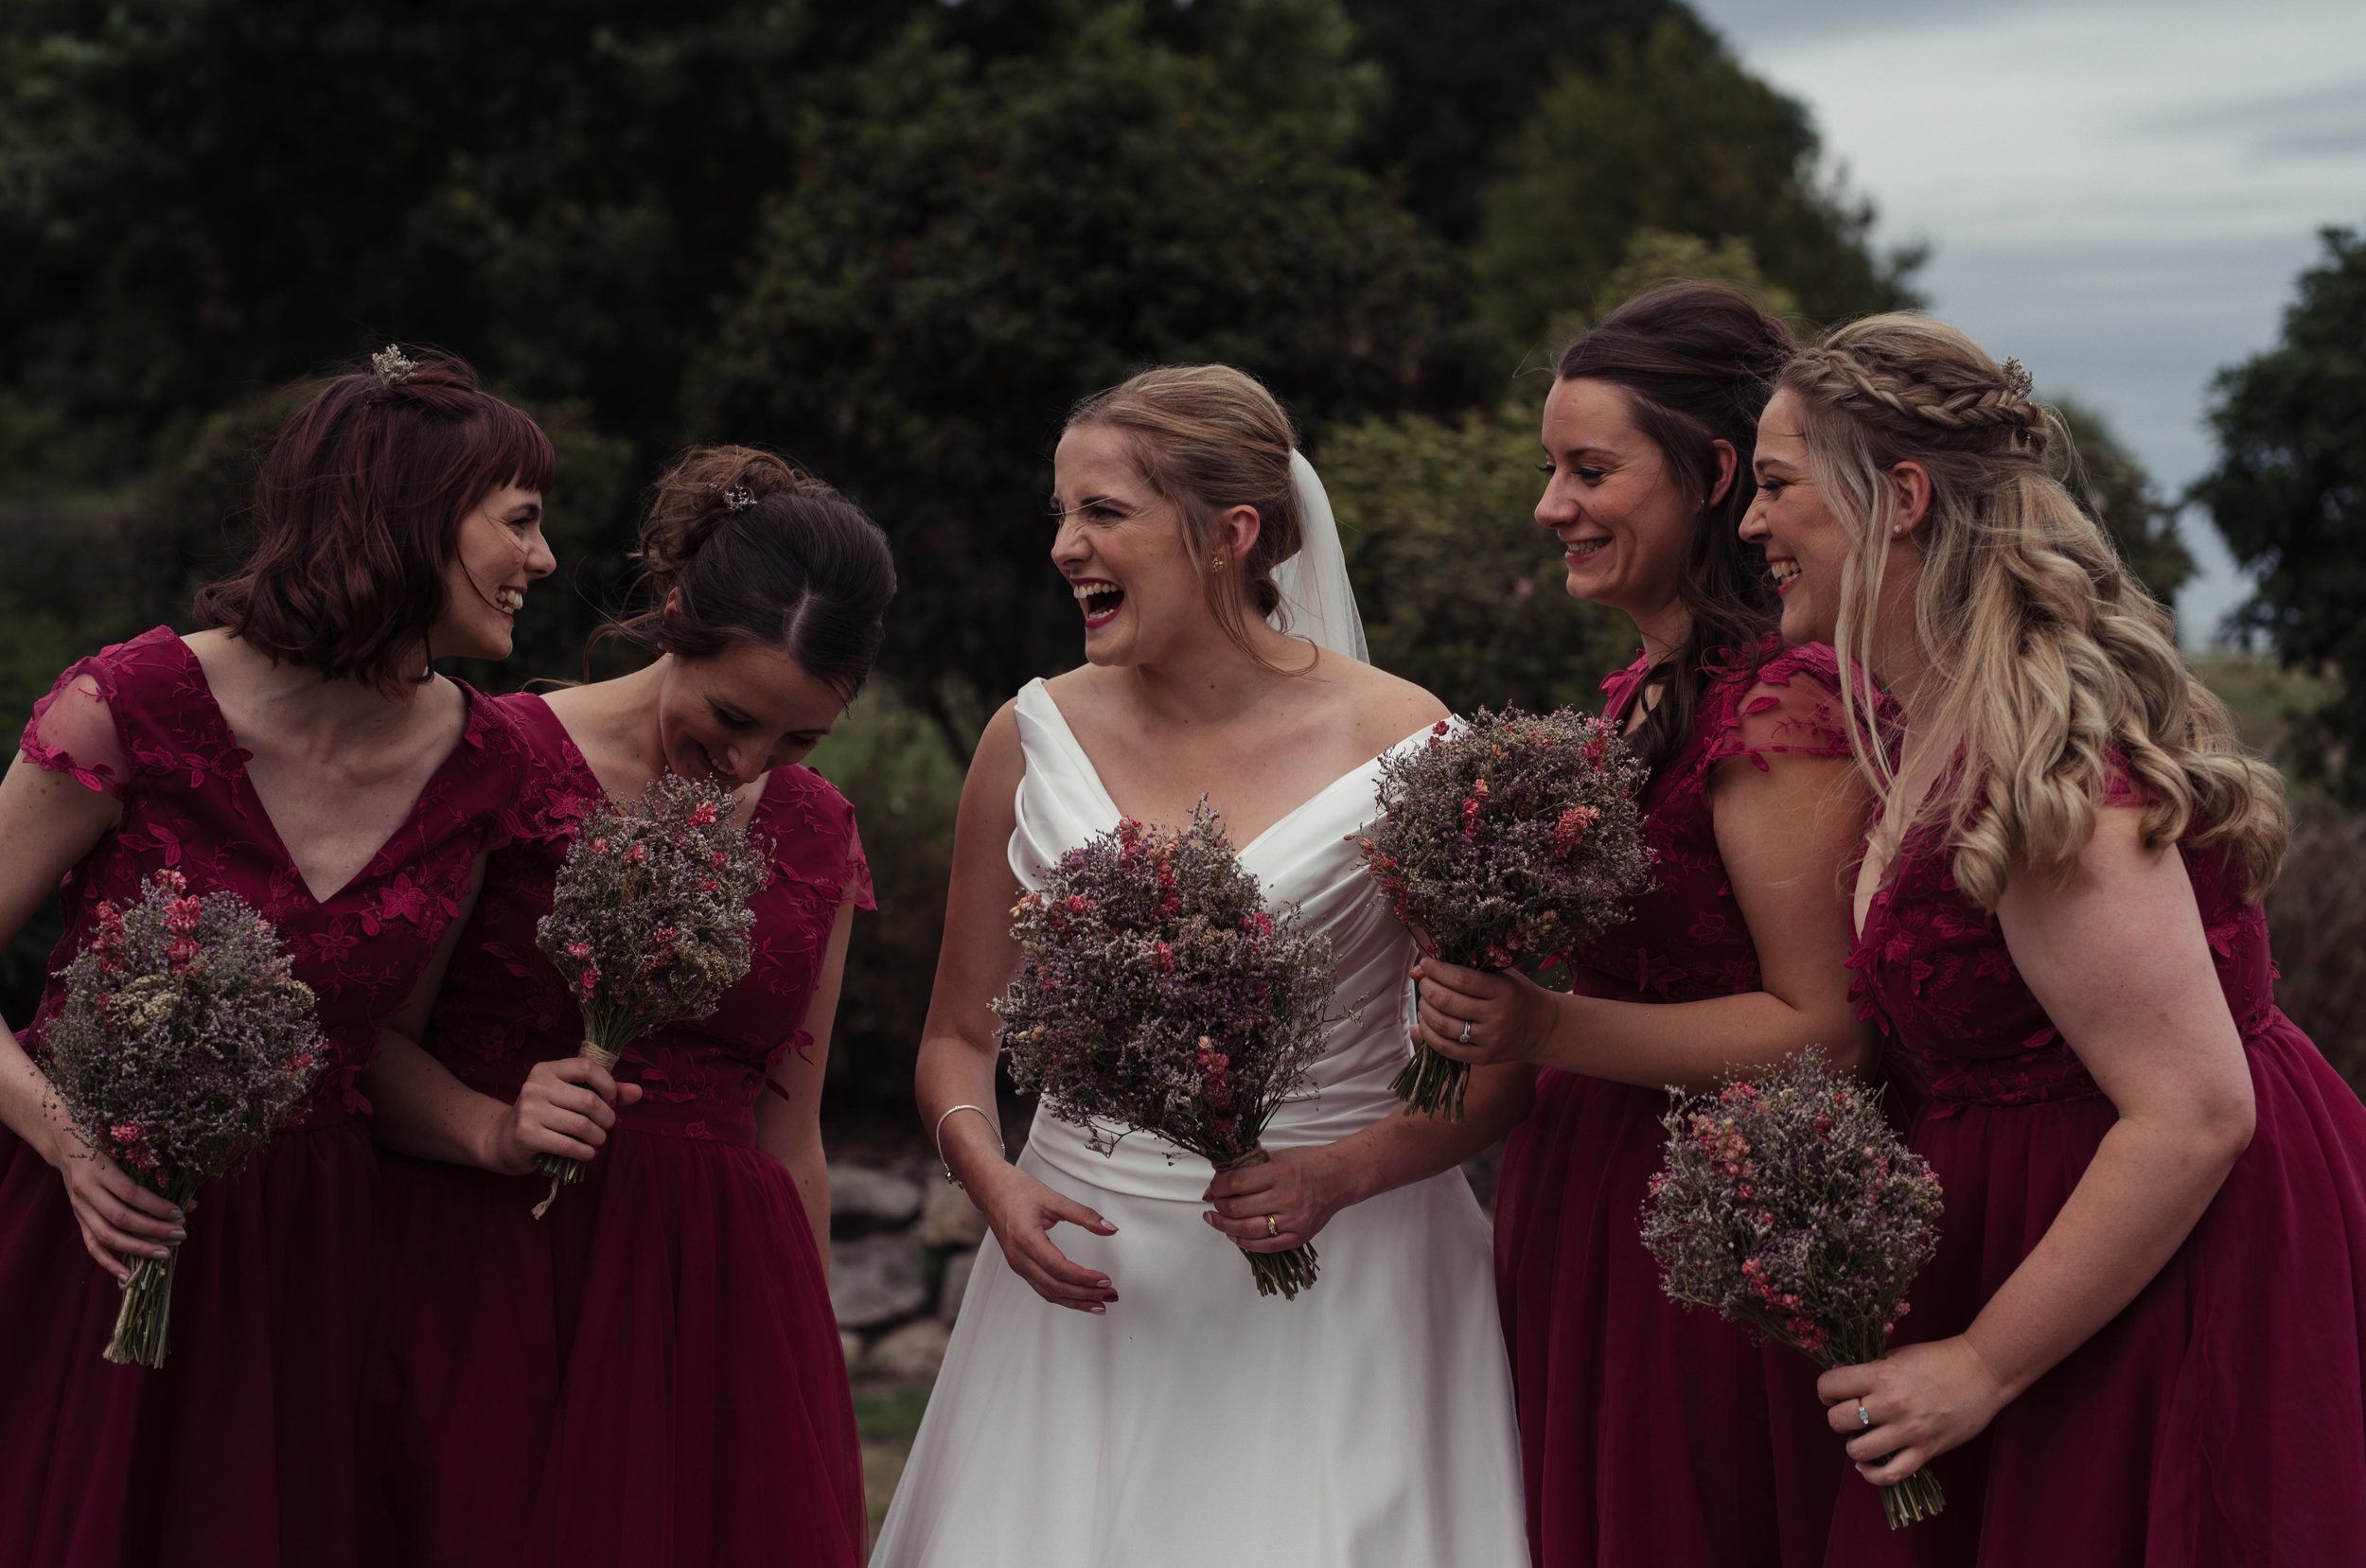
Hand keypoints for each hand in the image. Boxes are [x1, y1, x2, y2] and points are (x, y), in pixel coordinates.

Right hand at [42, 1118, 184, 1280]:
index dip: (156, 1206)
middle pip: (120, 1217)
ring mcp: (79, 1207)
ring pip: (106, 1236)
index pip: (130, 1193)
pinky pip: (92, 1246)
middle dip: (153, 1230)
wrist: (67, 1144)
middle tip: (182, 1235)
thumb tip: (191, 1201)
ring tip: (166, 1254)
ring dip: (137, 1248)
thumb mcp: (129, 1148)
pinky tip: (128, 1276)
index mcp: (99, 1168)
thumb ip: (157, 1171)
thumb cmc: (108, 1141)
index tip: (182, 1213)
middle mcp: (86, 1190)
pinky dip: (109, 1263)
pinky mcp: (79, 1219)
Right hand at [484, 1056, 644, 1174]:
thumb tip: (638, 1091)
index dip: (608, 1084)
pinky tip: (587, 1153)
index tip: (612, 1099)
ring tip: (597, 1140)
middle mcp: (535, 1086)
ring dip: (598, 1137)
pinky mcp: (526, 1135)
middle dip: (607, 1118)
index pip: (586, 1067)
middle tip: (606, 1126)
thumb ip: (605, 1092)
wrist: (505, 1138)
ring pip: (581, 1126)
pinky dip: (585, 1152)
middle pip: (588, 1101)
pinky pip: (569, 1145)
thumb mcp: (570, 1096)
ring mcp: (529, 1110)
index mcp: (546, 1070)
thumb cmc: (546, 1114)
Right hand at [974, 1162, 1119, 1313]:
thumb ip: (1084, 1215)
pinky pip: (1042, 1288)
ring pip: (1048, 1292)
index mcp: (1026, 1239)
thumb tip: (1109, 1228)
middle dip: (1084, 1295)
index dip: (1084, 1278)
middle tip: (1108, 1295)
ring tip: (1098, 1304)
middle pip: (1055, 1286)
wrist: (992, 1190)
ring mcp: (1017, 1264)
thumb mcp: (1054, 1199)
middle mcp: (1019, 1257)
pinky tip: (1078, 1297)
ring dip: (1075, 1301)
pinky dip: (1063, 1296)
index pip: (1059, 1268)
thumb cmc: (1017, 1191)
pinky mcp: (1020, 1266)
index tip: (1104, 1280)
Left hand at [1201, 1145, 1358, 1252]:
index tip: (1213, 1188)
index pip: (1235, 1183)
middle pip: (1237, 1209)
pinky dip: (1245, 1243)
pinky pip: (1266, 1246)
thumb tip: (1214, 1188)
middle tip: (1213, 1204)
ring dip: (1225, 1226)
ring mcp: (1294, 1219)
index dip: (1217, 1186)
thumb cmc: (1307, 1163)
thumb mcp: (1276, 1157)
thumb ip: (1246, 1170)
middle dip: (1218, 1207)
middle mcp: (1286, 1197)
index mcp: (1279, 1173)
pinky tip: (1235, 1235)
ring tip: (1215, 1221)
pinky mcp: (1301, 1236)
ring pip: (1248, 1230)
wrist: (1339, 1177)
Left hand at [1408, 955, 1557, 1067]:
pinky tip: (1428, 1022)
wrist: (1544, 1028)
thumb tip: (1419, 969)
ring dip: (1425, 1010)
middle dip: (1427, 988)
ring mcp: (1489, 1040)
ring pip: (1442, 1025)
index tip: (1425, 963)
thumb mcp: (1500, 975)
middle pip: (1447, 1002)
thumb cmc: (1517, 995)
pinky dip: (1429, 1034)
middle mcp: (1496, 1017)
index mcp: (1503, 991)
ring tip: (1425, 1001)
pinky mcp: (1483, 1058)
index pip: (1461, 979)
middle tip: (1425, 982)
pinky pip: (1446, 1048)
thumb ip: (1465, 969)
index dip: (1437, 970)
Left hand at [1817, 1336, 2011, 1485]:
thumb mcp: (1898, 1354)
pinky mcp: (1926, 1450)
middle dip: (1838, 1418)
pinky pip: (1890, 1475)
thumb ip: (1870, 1370)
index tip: (1835, 1393)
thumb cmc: (1939, 1358)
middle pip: (1837, 1421)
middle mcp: (1890, 1404)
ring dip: (1854, 1446)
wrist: (1983, 1371)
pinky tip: (1871, 1466)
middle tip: (1852, 1414)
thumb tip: (1842, 1384)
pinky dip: (1874, 1475)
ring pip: (1857, 1451)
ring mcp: (1908, 1430)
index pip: (1829, 1386)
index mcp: (1880, 1374)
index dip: (1826, 1390)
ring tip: (1864, 1437)